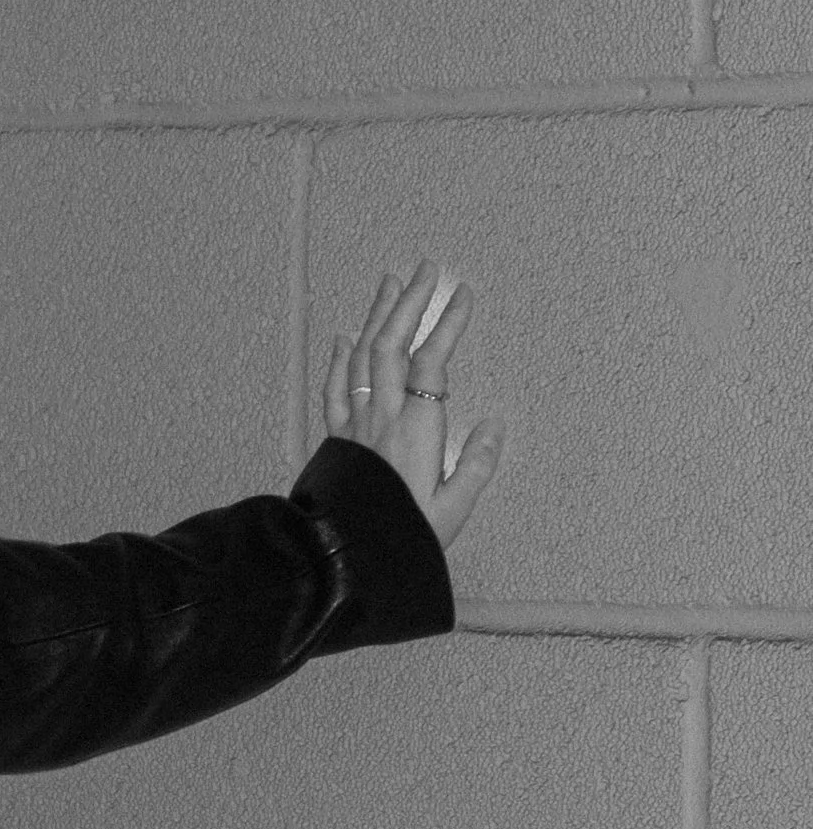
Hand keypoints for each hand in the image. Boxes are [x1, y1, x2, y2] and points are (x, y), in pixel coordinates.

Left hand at [324, 258, 504, 549]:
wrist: (342, 560)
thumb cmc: (401, 539)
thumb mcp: (453, 509)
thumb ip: (475, 464)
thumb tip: (492, 425)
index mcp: (417, 428)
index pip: (433, 360)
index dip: (448, 323)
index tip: (464, 294)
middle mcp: (382, 417)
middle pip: (393, 344)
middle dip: (411, 301)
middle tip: (427, 268)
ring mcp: (355, 424)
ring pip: (362, 357)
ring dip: (377, 316)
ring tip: (390, 282)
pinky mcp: (336, 439)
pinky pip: (336, 389)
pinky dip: (340, 358)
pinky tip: (344, 337)